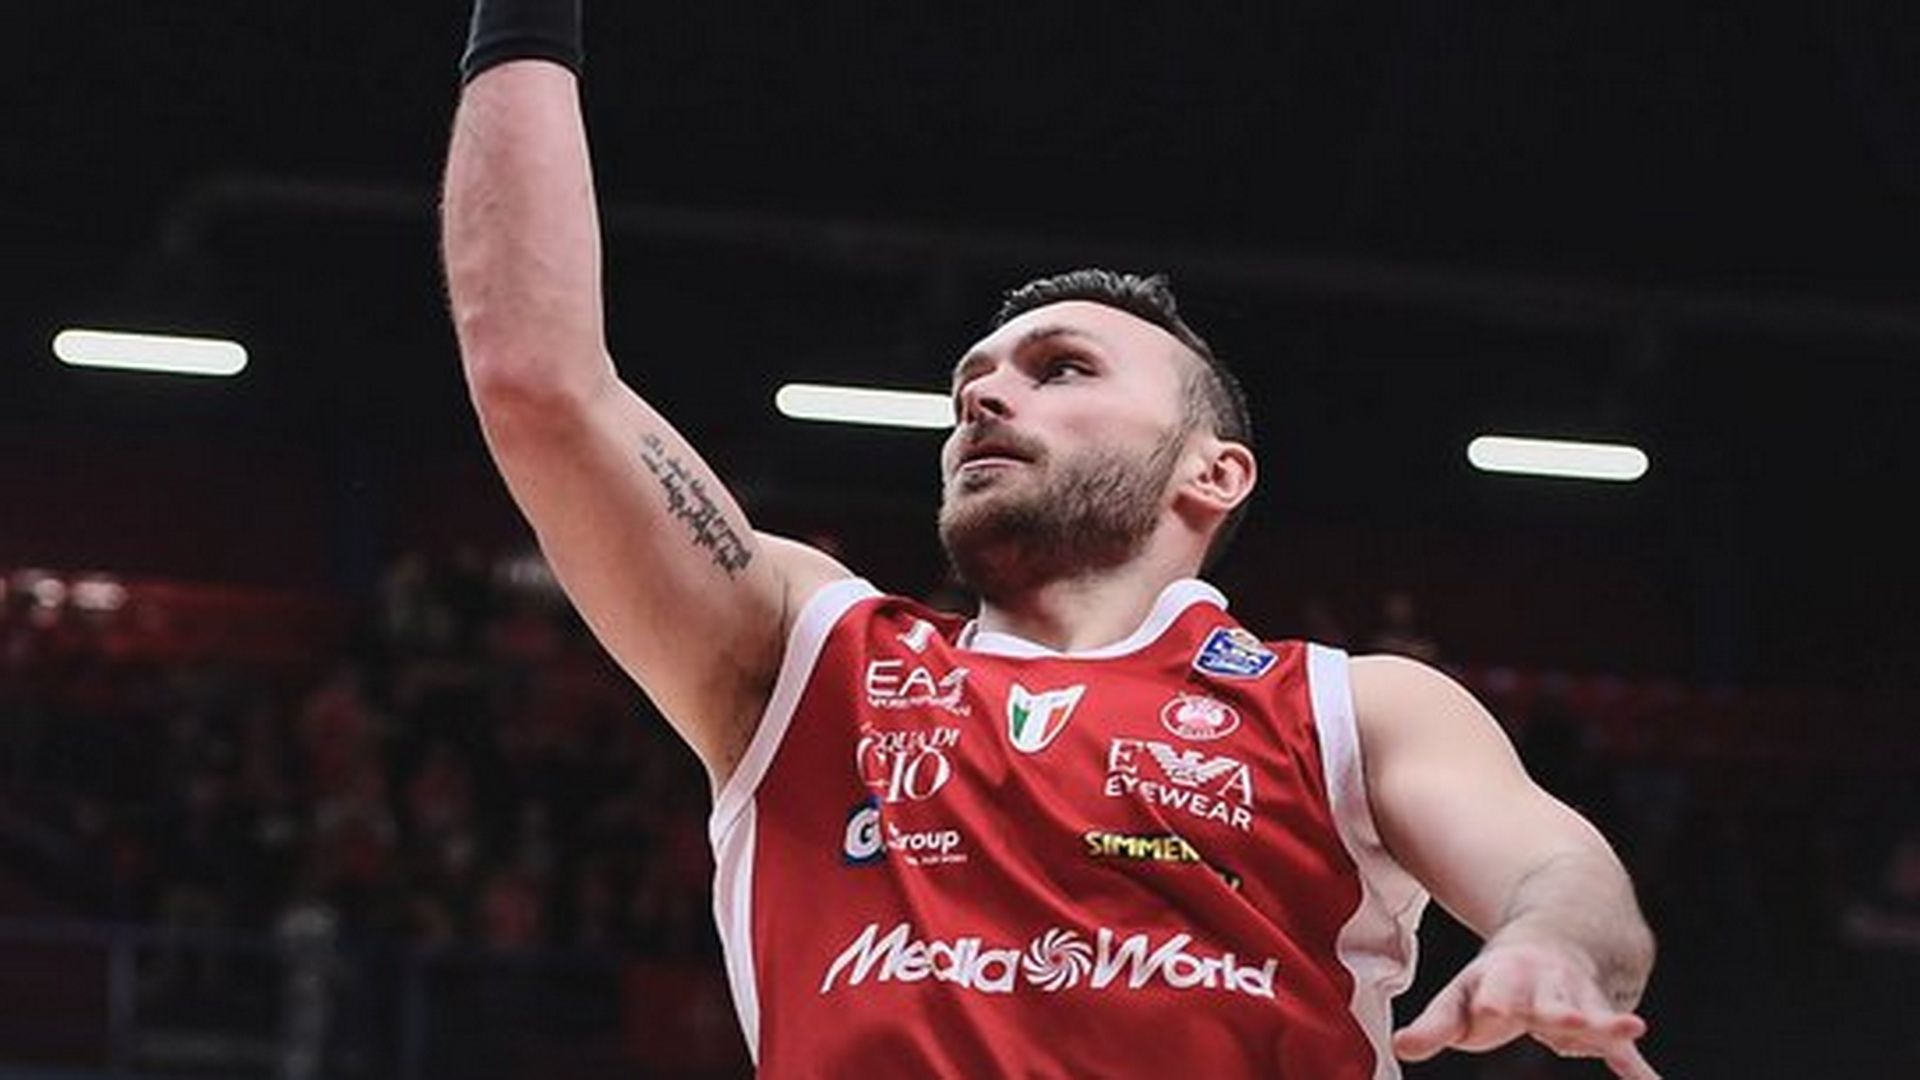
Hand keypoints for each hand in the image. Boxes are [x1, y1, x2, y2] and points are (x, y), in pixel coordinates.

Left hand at [1392, 937, 1657, 1078]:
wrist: (1562, 932)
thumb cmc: (1497, 982)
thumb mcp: (1461, 997)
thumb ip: (1434, 1027)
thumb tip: (1402, 1047)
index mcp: (1503, 979)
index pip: (1494, 994)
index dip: (1491, 1003)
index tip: (1491, 1008)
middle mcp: (1544, 988)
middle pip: (1549, 1001)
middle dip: (1553, 1010)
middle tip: (1555, 1019)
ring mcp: (1579, 1001)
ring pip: (1593, 1014)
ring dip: (1604, 1023)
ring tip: (1628, 1027)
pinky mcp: (1605, 1017)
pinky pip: (1623, 1047)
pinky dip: (1636, 1067)